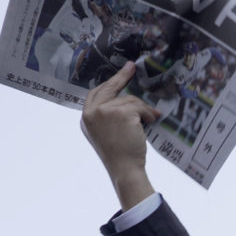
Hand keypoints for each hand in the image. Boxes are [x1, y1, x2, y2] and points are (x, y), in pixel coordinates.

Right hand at [81, 60, 160, 209]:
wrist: (124, 169)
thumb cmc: (119, 155)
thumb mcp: (104, 133)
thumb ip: (106, 116)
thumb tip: (123, 100)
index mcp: (86, 117)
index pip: (95, 93)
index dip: (107, 84)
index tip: (117, 76)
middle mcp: (92, 112)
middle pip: (109, 87)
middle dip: (122, 77)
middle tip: (132, 67)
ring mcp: (105, 111)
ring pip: (130, 99)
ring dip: (142, 109)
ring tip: (149, 119)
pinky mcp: (121, 112)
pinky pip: (139, 106)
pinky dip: (147, 113)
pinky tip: (150, 121)